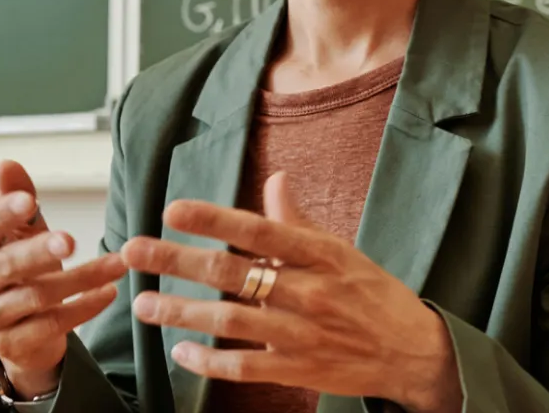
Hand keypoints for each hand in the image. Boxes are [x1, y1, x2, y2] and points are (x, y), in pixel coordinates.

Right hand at [0, 160, 125, 396]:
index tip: (30, 201)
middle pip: (6, 266)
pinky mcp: (12, 344)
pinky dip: (84, 307)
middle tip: (71, 240)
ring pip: (36, 297)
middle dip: (40, 252)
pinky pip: (52, 325)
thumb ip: (17, 197)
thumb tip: (6, 163)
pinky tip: (109, 293)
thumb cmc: (26, 269)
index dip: (2, 214)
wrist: (27, 331)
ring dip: (81, 279)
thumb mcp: (25, 233)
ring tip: (117, 264)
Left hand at [120, 173, 461, 411]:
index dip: (214, 219)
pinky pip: (247, 366)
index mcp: (322, 254)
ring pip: (231, 320)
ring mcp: (305, 333)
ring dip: (181, 312)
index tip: (172, 209)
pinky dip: (211, 360)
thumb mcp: (343, 252)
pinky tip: (180, 351)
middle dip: (177, 261)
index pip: (259, 230)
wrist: (414, 351)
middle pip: (233, 272)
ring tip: (144, 304)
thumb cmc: (373, 295)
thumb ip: (300, 222)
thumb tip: (274, 180)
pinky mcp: (302, 369)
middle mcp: (311, 291)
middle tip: (133, 251)